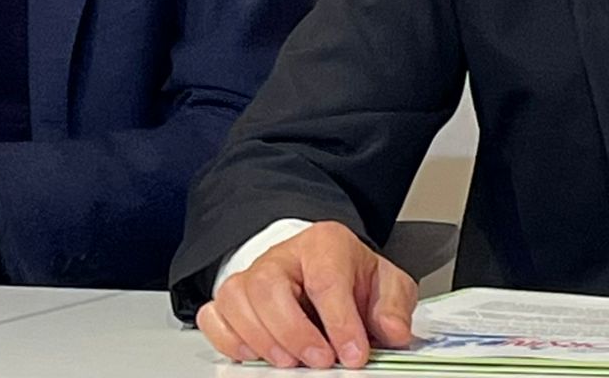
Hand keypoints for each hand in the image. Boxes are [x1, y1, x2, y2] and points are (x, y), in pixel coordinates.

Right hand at [197, 221, 416, 369]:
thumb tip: (392, 331)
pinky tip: (254, 355)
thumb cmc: (351, 278)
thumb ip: (394, 306)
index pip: (326, 279)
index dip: (340, 322)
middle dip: (294, 331)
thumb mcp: (386, 284)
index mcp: (325, 244)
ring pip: (236, 299)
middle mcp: (282, 256)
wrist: (324, 269)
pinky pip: (214, 315)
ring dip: (261, 339)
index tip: (354, 355)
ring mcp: (252, 276)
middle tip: (319, 361)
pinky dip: (228, 340)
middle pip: (269, 286)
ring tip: (289, 363)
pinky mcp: (232, 299)